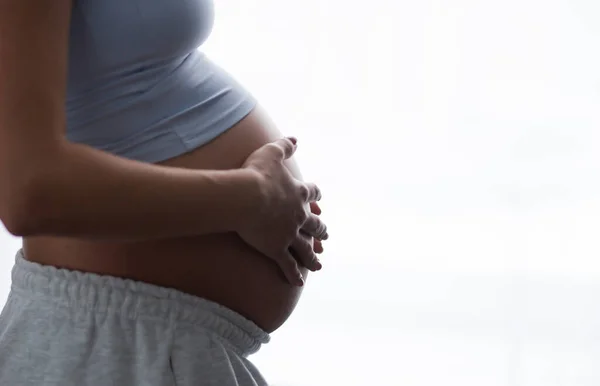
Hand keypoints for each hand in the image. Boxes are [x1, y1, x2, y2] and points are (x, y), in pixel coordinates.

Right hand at [238, 137, 327, 285]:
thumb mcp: (271, 153)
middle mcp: (299, 216)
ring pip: (306, 249)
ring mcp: (289, 234)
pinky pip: (288, 265)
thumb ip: (284, 146)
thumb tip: (295, 138)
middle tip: (326, 236)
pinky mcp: (277, 249)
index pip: (312, 193)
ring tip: (318, 264)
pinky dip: (294, 275)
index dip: (316, 196)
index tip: (319, 199)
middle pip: (315, 225)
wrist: (246, 198)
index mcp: (298, 193)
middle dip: (320, 231)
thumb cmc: (256, 174)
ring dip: (313, 257)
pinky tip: (299, 284)